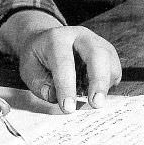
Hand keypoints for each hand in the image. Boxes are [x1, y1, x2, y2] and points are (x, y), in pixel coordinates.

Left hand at [0, 11, 121, 111]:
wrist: (47, 40)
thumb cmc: (38, 56)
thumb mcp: (29, 68)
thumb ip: (39, 84)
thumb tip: (54, 97)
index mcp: (57, 38)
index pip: (64, 62)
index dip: (66, 86)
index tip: (68, 108)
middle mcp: (80, 36)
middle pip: (97, 53)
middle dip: (98, 80)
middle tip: (96, 104)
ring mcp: (97, 42)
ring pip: (110, 62)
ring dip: (104, 85)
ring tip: (92, 101)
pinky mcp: (108, 53)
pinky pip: (114, 70)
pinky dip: (107, 85)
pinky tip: (93, 91)